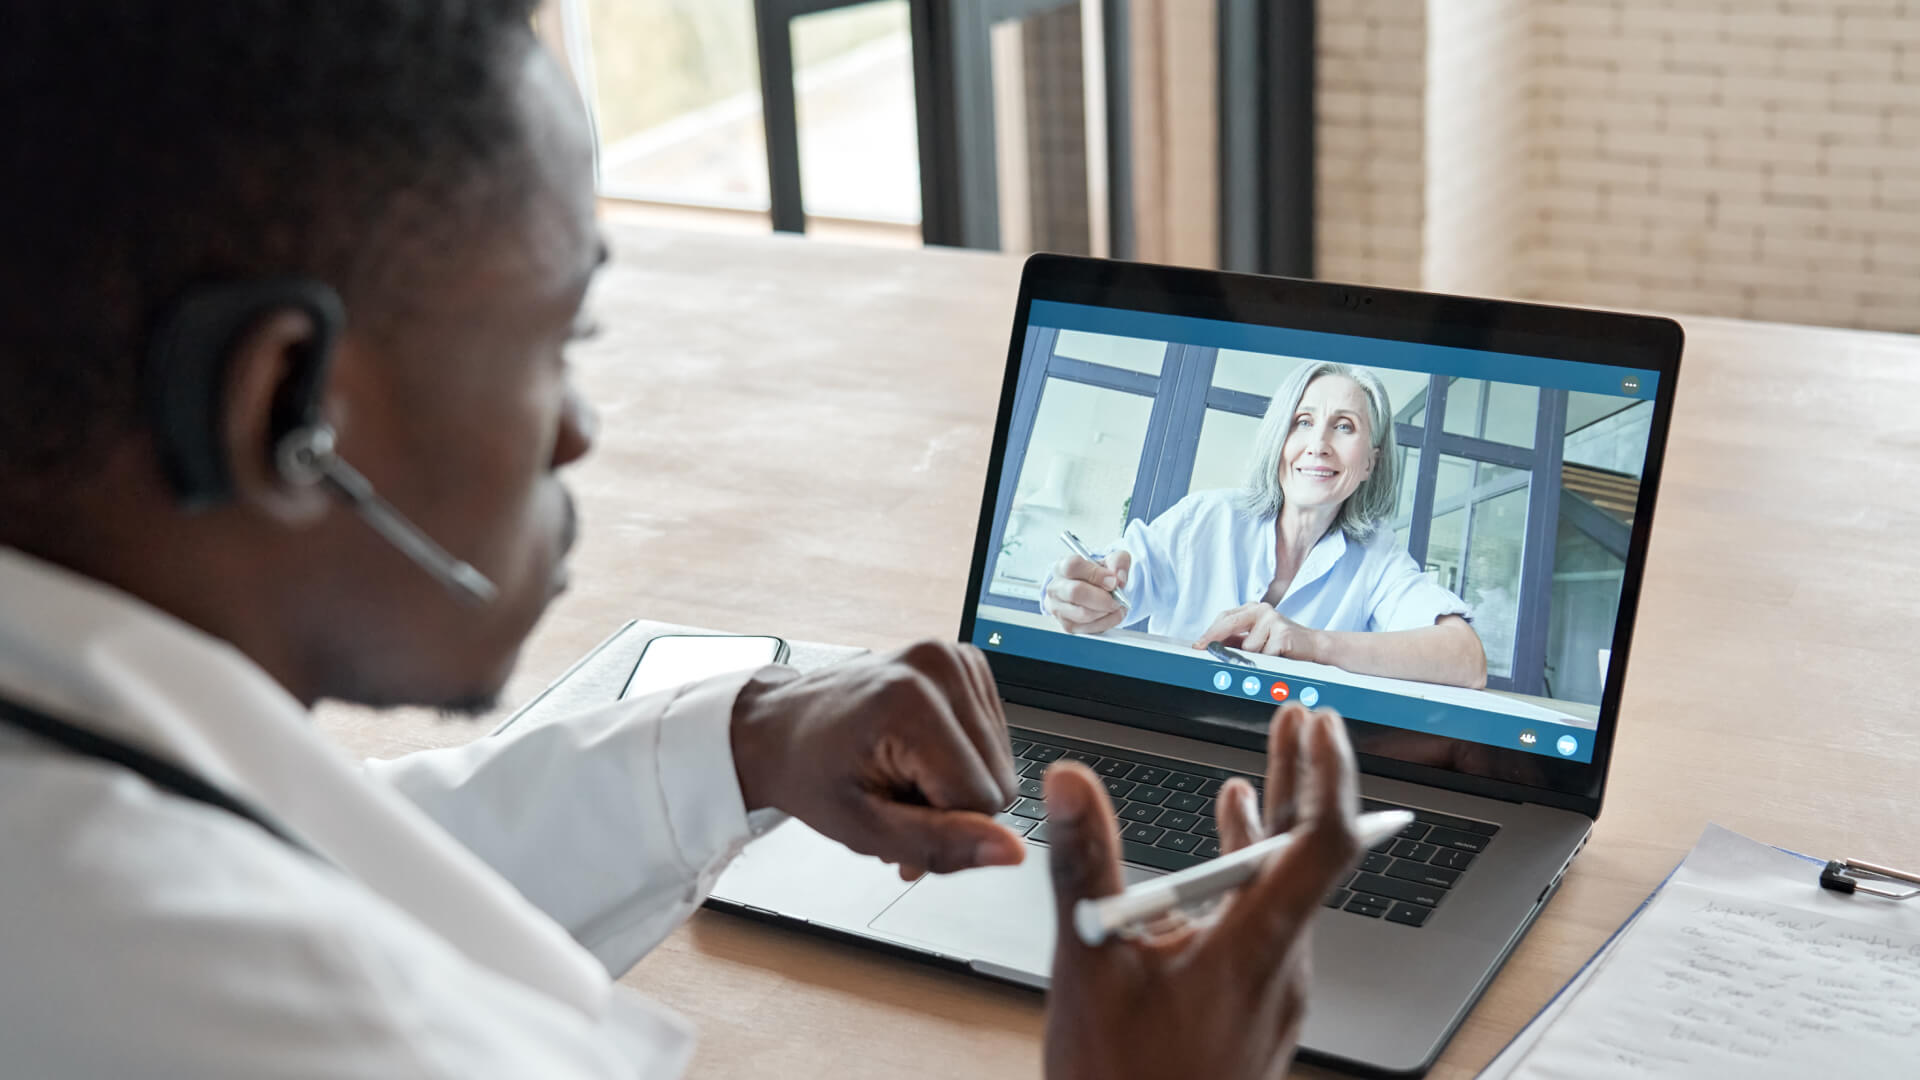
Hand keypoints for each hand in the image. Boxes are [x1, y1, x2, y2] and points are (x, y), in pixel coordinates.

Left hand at [730, 641, 1024, 879]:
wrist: (782, 727)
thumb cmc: (809, 772)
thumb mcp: (863, 828)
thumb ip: (941, 844)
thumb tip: (1012, 851)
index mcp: (911, 701)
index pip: (983, 800)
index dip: (945, 829)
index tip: (897, 818)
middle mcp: (940, 666)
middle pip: (999, 781)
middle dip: (952, 807)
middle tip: (896, 801)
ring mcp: (955, 657)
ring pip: (1001, 765)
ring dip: (955, 784)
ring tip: (903, 775)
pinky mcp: (965, 661)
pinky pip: (994, 738)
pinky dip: (960, 757)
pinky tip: (919, 753)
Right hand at [1042, 704, 1360, 1079]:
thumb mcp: (1089, 963)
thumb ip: (1084, 865)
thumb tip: (1071, 785)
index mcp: (1255, 949)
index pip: (1321, 843)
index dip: (1327, 775)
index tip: (1318, 725)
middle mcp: (1281, 965)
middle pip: (1310, 855)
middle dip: (1304, 777)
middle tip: (1301, 717)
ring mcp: (1274, 987)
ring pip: (1289, 887)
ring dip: (1276, 821)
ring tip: (1269, 763)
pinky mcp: (1256, 1004)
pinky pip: (1271, 918)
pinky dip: (1252, 869)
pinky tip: (1229, 843)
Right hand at [1044, 549, 1131, 634]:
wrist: (1095, 591)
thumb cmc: (1099, 575)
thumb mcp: (1112, 561)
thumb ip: (1118, 562)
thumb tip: (1119, 579)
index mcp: (1062, 567)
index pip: (1072, 566)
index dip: (1095, 574)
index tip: (1113, 580)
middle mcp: (1055, 588)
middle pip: (1075, 592)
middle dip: (1102, 597)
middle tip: (1117, 599)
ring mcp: (1058, 609)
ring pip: (1083, 614)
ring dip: (1107, 612)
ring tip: (1117, 606)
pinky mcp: (1067, 626)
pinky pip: (1089, 628)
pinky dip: (1107, 623)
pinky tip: (1112, 614)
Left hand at [1196, 602, 1324, 660]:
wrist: (1314, 646)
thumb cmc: (1283, 644)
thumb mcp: (1257, 638)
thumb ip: (1236, 640)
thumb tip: (1211, 646)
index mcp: (1253, 609)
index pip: (1225, 617)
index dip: (1210, 632)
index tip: (1198, 645)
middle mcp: (1262, 610)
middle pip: (1230, 623)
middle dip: (1214, 639)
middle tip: (1202, 650)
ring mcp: (1273, 619)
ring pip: (1248, 647)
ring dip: (1255, 658)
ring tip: (1269, 655)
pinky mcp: (1283, 633)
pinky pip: (1265, 655)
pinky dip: (1269, 662)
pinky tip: (1279, 656)